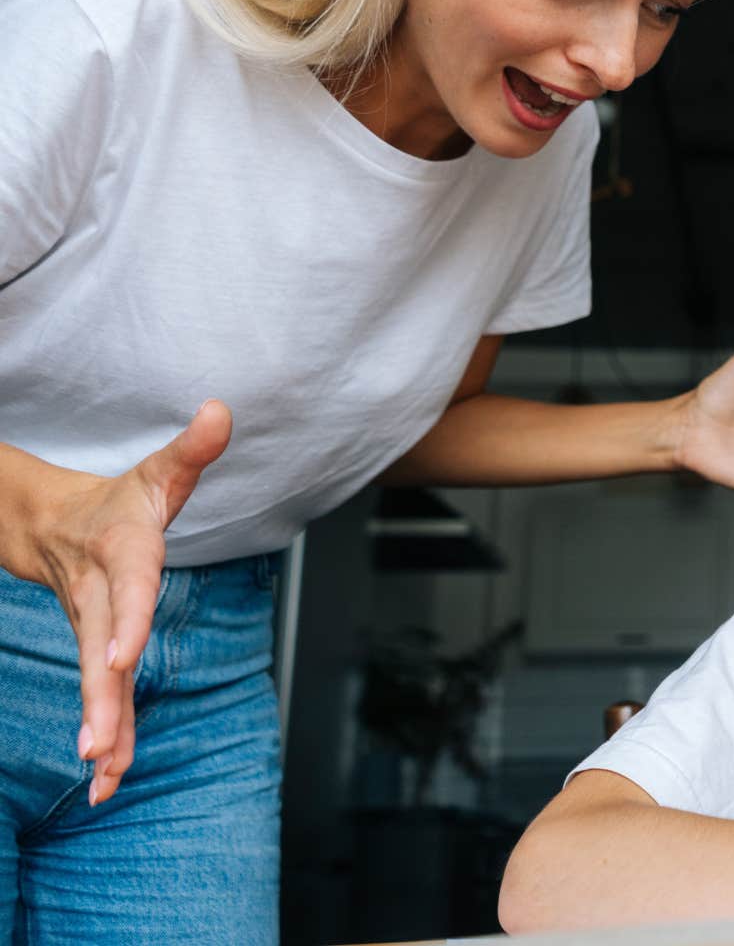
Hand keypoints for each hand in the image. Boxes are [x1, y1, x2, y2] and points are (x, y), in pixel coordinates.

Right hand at [34, 400, 230, 804]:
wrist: (50, 524)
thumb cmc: (120, 503)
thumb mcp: (157, 473)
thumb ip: (192, 450)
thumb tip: (221, 410)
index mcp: (123, 555)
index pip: (129, 589)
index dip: (129, 620)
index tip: (127, 656)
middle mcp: (103, 599)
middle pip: (102, 651)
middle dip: (101, 698)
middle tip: (96, 746)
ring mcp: (95, 630)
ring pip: (99, 684)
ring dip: (103, 730)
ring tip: (103, 778)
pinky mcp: (99, 653)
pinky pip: (104, 698)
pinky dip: (107, 739)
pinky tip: (107, 784)